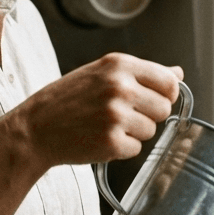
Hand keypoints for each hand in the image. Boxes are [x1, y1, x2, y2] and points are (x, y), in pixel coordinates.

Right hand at [11, 53, 182, 169]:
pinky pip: (136, 149)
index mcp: (119, 65)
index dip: (164, 95)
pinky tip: (99, 138)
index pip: (169, 82)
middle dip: (147, 115)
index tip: (150, 99)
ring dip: (133, 133)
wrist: (35, 128)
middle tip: (119, 114)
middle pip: (164, 108)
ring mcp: (116, 115)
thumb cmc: (68, 99)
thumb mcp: (101, 73)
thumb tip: (178, 73)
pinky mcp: (111, 142)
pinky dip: (121, 148)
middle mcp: (120, 87)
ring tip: (105, 125)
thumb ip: (142, 72)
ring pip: (151, 130)